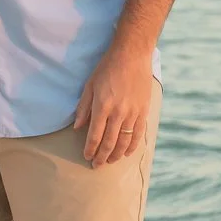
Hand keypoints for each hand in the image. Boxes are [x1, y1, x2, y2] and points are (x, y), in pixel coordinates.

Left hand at [73, 47, 153, 168]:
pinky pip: (138, 134)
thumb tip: (77, 128)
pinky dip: (132, 146)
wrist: (132, 55)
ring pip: (124, 141)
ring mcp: (133, 112)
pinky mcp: (143, 110)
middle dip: (101, 157)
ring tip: (109, 161)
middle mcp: (118, 112)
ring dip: (116, 154)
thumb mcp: (90, 85)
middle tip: (96, 165)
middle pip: (109, 142)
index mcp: (102, 106)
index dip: (90, 149)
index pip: (94, 135)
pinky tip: (126, 153)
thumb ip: (83, 107)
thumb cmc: (107, 68)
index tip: (87, 157)